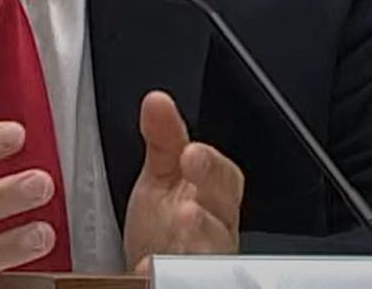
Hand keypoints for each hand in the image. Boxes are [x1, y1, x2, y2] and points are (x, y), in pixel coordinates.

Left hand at [123, 91, 243, 268]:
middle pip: (219, 226)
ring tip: (165, 247)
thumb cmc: (164, 223)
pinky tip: (145, 270)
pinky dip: (161, 277)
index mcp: (213, 198)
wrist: (150, 268)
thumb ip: (163, 139)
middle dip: (204, 219)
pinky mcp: (183, 282)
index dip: (211, 168)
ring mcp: (200, 263)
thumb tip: (157, 101)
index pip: (225, 179)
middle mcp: (214, 233)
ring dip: (190, 252)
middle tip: (186, 210)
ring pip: (205, 259)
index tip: (190, 154)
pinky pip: (181, 281)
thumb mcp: (162, 175)